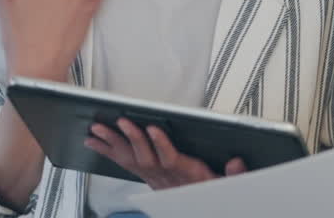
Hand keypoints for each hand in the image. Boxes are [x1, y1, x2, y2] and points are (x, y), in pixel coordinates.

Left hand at [84, 119, 246, 188]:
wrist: (198, 209)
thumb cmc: (208, 192)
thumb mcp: (228, 186)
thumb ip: (234, 175)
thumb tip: (236, 163)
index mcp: (185, 174)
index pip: (170, 159)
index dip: (161, 145)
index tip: (153, 129)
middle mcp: (165, 177)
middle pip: (144, 158)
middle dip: (128, 139)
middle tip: (115, 124)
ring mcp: (153, 177)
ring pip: (130, 161)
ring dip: (112, 145)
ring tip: (96, 131)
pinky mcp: (146, 176)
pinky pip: (124, 165)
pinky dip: (109, 152)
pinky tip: (96, 144)